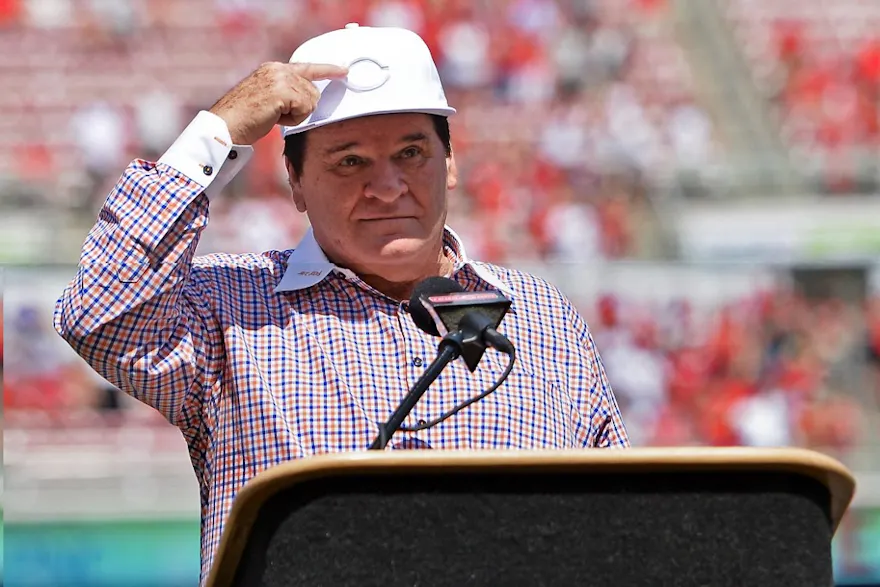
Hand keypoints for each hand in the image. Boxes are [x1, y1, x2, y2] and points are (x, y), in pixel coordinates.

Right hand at [209, 62, 348, 145]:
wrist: (226, 125)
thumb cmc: (244, 118)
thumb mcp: (268, 98)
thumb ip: (286, 93)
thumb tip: (307, 99)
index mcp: (274, 69)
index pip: (307, 67)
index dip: (328, 69)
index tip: (344, 70)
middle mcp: (278, 69)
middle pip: (313, 91)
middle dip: (301, 108)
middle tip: (278, 114)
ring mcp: (280, 79)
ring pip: (311, 101)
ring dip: (296, 115)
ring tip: (274, 116)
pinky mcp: (282, 91)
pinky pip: (305, 108)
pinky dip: (294, 119)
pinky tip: (275, 118)